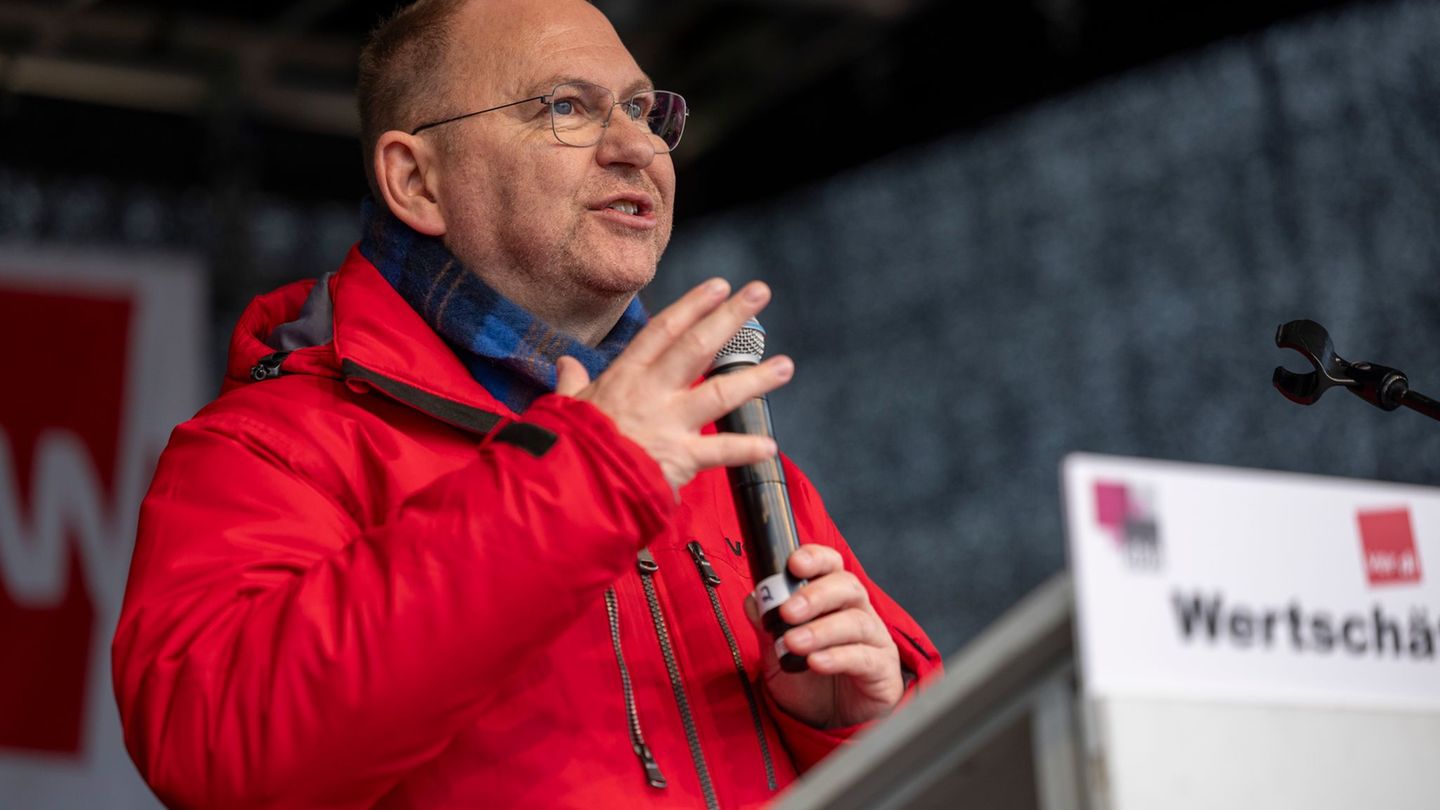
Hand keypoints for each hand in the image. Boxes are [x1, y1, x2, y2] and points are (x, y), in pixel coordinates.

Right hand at [554, 278, 793, 494]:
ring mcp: (669, 423)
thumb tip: (564, 363)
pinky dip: (745, 449)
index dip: (694, 305)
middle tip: (759, 294)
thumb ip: (572, 382)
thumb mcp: (566, 406)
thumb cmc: (569, 446)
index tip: (720, 286)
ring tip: (785, 366)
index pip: (664, 330)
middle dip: (731, 317)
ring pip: (719, 392)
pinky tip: (769, 445)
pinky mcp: (679, 457)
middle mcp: (652, 392)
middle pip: (697, 346)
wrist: (571, 486)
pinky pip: (719, 451)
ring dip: (756, 378)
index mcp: (626, 376)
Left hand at [745, 544, 902, 729]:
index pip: (831, 565)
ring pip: (855, 622)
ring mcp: (874, 640)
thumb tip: (753, 601)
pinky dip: (838, 657)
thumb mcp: (778, 653)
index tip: (793, 563)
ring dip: (821, 630)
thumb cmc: (809, 680)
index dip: (815, 558)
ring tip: (793, 643)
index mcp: (833, 599)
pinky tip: (816, 662)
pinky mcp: (882, 669)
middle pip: (847, 587)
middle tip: (788, 611)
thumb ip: (767, 627)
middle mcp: (858, 612)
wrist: (831, 722)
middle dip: (815, 595)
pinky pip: (864, 657)